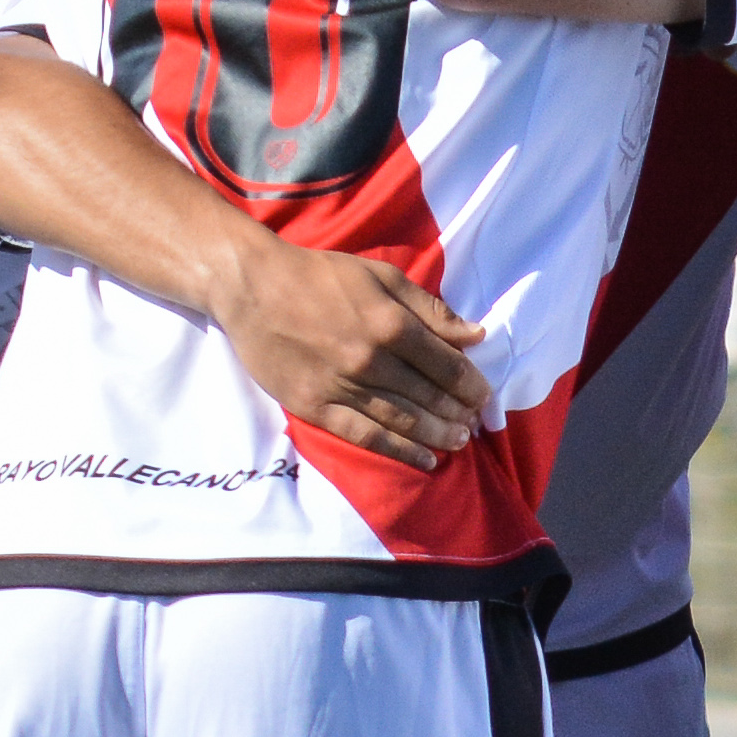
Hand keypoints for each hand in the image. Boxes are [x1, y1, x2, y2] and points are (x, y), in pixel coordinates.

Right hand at [209, 244, 494, 472]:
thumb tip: (475, 334)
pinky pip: (366, 437)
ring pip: (404, 422)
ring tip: (459, 441)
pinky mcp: (316, 406)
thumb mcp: (381, 276)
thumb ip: (430, 309)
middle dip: (459, 413)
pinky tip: (425, 460)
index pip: (447, 365)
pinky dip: (400, 452)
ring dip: (438, 435)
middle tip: (474, 423)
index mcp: (391, 324)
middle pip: (430, 397)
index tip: (484, 396)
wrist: (253, 286)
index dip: (472, 385)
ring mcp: (342, 387)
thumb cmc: (321, 276)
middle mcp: (371, 361)